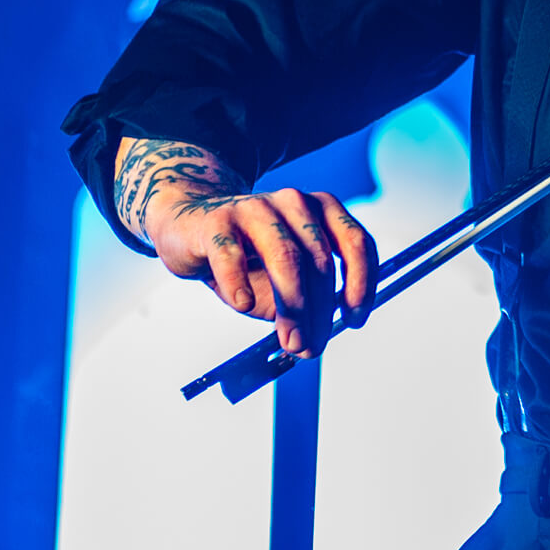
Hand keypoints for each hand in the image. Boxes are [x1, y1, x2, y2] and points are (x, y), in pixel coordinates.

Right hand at [114, 137, 377, 356]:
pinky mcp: (217, 221)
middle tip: (310, 347)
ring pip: (286, 257)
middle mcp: (295, 202)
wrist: (188, 225)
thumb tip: (313, 344)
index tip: (354, 319)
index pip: (356, 242)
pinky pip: (231, 253)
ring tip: (290, 341)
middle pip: (319, 259)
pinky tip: (242, 303)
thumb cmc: (245, 255)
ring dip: (293, 306)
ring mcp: (256, 208)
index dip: (362, 283)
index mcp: (321, 210)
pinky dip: (239, 280)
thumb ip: (305, 302)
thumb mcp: (283, 278)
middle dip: (319, 310)